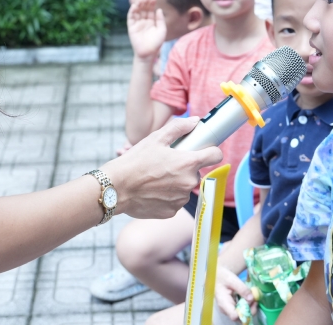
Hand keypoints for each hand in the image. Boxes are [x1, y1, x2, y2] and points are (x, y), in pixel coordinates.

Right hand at [102, 116, 223, 218]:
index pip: (216, 156)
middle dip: (185, 168)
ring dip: (176, 183)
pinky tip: (153, 190)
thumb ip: (179, 128)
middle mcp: (188, 182)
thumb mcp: (156, 139)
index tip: (205, 151)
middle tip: (166, 164)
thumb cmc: (135, 161)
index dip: (211, 151)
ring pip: (185, 188)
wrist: (116, 188)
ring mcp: (180, 199)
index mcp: (188, 162)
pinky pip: (175, 201)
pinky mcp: (172, 211)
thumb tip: (195, 120)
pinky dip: (168, 196)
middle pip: (196, 172)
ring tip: (156, 178)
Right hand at [127, 0, 166, 60]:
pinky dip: (132, 11)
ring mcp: (137, 24)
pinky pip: (131, 18)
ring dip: (138, 4)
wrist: (148, 53)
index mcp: (151, 21)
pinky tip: (134, 6)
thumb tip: (159, 9)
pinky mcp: (131, 27)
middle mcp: (144, 21)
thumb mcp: (162, 30)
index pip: (151, 10)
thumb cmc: (156, 43)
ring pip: (137, 11)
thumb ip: (160, 19)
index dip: (152, 3)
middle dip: (145, 2)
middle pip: (143, 9)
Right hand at [216, 266, 254, 320]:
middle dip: (250, 310)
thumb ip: (242, 289)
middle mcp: (226, 310)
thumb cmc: (223, 277)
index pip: (234, 316)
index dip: (245, 312)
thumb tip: (252, 298)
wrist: (218, 276)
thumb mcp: (232, 280)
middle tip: (255, 299)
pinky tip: (250, 298)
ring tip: (253, 297)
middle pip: (240, 318)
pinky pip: (242, 311)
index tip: (252, 301)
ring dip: (250, 308)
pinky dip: (248, 306)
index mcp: (224, 303)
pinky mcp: (233, 308)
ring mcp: (230, 310)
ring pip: (242, 316)